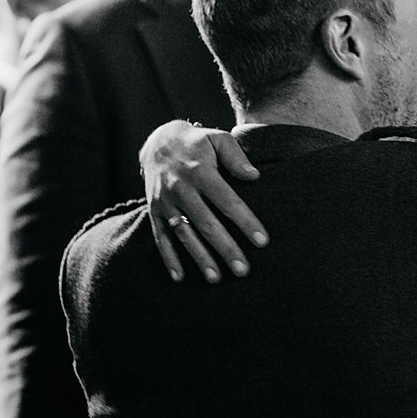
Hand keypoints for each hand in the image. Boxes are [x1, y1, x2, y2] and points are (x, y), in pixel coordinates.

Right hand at [140, 119, 267, 282]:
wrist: (158, 141)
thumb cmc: (197, 143)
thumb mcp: (217, 138)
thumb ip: (235, 156)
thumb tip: (254, 176)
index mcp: (200, 171)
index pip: (226, 200)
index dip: (245, 221)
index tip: (262, 241)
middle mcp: (181, 188)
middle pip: (206, 223)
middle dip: (225, 248)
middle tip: (243, 270)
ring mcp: (165, 202)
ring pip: (184, 234)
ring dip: (199, 258)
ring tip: (216, 279)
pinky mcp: (154, 211)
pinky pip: (161, 237)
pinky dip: (169, 258)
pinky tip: (179, 278)